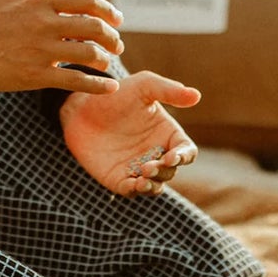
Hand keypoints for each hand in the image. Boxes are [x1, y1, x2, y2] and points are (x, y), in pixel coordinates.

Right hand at [0, 0, 123, 93]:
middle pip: (94, 26)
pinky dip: (98, 85)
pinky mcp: (35, 75)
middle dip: (112, 36)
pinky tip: (110, 88)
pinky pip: (74, 80)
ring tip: (107, 63)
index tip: (116, 19)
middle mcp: (45, 24)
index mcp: (40, 1)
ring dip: (105, 59)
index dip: (108, 9)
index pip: (87, 0)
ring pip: (88, 53)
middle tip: (116, 44)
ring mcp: (41, 50)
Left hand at [60, 70, 200, 196]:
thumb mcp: (143, 85)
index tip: (172, 156)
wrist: (80, 107)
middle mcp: (156, 153)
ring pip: (156, 184)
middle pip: (171, 171)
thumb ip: (169, 91)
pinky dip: (136, 190)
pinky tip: (133, 184)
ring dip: (153, 184)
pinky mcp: (119, 178)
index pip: (186, 151)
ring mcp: (138, 168)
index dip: (184, 156)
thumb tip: (197, 96)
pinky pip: (132, 191)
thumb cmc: (116, 93)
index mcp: (167, 134)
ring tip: (142, 178)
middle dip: (164, 171)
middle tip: (149, 166)